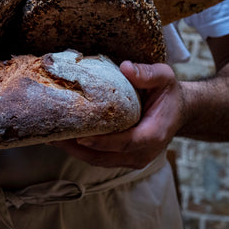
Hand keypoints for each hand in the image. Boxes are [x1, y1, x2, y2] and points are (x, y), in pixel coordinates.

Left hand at [52, 61, 183, 168]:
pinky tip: (62, 139)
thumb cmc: (167, 93)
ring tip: (51, 138)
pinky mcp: (123, 159)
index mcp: (155, 134)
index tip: (80, 137)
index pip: (127, 142)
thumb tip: (125, 67)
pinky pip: (99, 159)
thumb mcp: (164, 77)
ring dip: (74, 152)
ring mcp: (133, 159)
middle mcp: (144, 152)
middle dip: (78, 149)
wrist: (177, 111)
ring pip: (99, 161)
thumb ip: (147, 73)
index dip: (103, 142)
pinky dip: (80, 151)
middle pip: (106, 157)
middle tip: (53, 137)